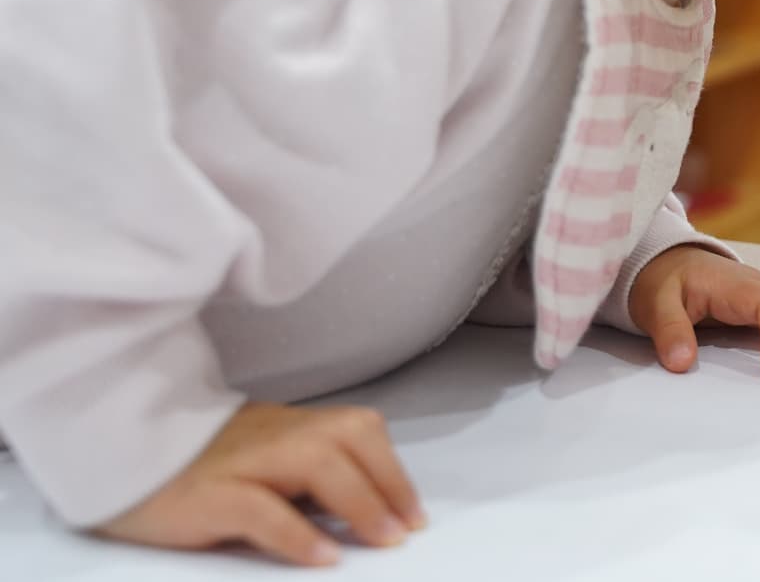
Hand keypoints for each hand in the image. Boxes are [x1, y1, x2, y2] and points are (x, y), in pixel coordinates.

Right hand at [97, 402, 425, 567]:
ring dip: (359, 503)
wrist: (121, 457)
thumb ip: (307, 472)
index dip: (393, 468)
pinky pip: (262, 509)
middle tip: (407, 528)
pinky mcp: (209, 495)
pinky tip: (322, 558)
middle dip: (388, 483)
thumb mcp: (263, 459)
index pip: (359, 430)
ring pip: (318, 463)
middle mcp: (273, 436)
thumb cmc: (200, 466)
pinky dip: (298, 534)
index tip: (413, 510)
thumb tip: (361, 506)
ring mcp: (242, 462)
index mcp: (291, 426)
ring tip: (382, 540)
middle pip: (350, 440)